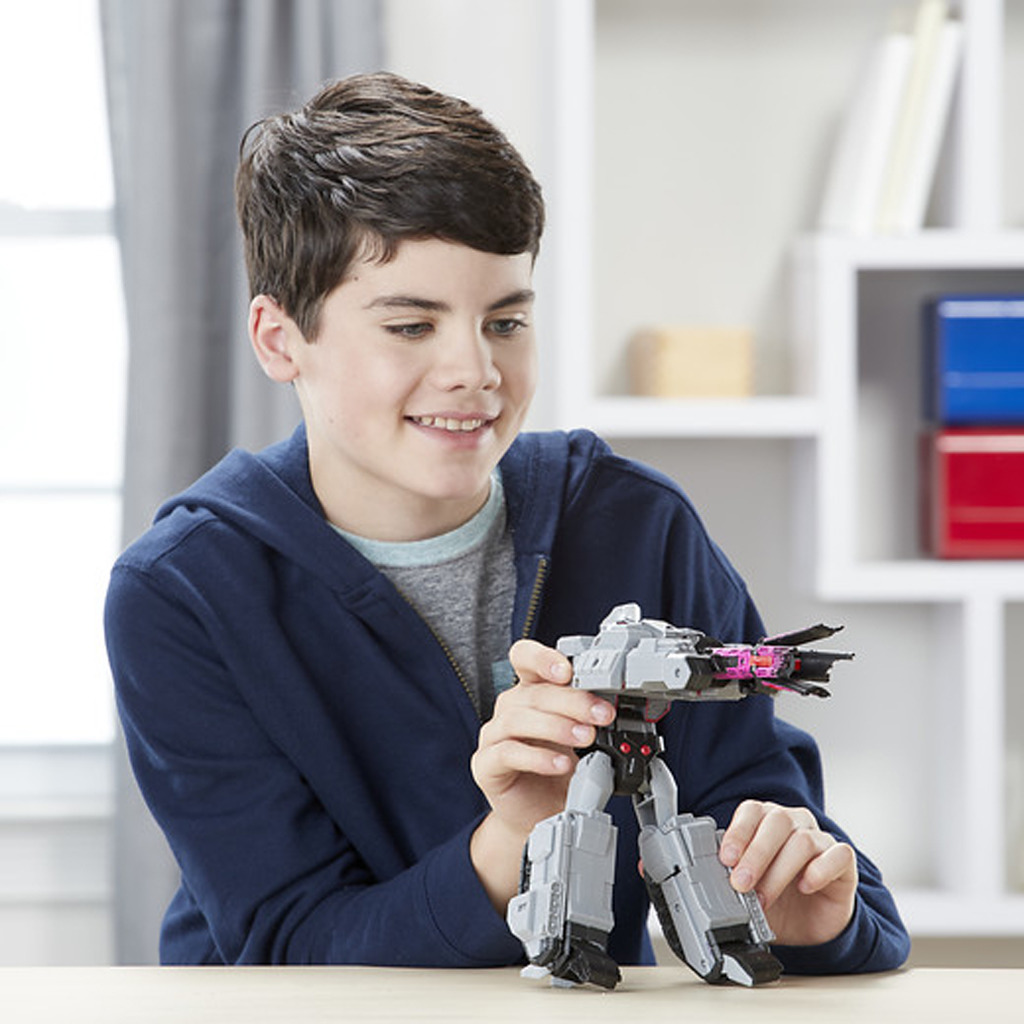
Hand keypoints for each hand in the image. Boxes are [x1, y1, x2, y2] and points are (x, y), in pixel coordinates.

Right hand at [469, 639, 614, 908]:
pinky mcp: (486, 764)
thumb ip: (590, 718)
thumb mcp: (580, 736)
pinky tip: (561, 764)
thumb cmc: (559, 769)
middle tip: (602, 714)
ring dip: (557, 726)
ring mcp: (494, 735)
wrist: (540, 812)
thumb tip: (616, 706)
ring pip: (518, 719)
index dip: (543, 658)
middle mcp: (510, 708)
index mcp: (531, 692)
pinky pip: (507, 753)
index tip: (568, 670)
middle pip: (534, 692)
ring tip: (586, 738)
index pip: (525, 658)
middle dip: (573, 701)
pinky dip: (538, 757)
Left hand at [718, 800, 857, 946]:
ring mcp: (821, 840)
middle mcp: (795, 824)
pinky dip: (820, 870)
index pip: (752, 811)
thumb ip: (735, 877)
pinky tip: (806, 886)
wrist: (809, 925)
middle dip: (755, 854)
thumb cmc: (777, 900)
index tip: (726, 858)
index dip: (738, 832)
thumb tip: (714, 879)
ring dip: (779, 872)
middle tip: (741, 883)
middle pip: (777, 822)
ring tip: (765, 898)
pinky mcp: (843, 860)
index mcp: (767, 822)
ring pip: (802, 840)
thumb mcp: (750, 890)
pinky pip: (838, 854)